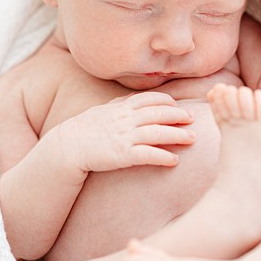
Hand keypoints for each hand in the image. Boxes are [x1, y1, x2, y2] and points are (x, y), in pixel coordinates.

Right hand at [60, 92, 195, 172]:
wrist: (67, 147)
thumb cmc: (85, 130)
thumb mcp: (102, 111)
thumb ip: (120, 105)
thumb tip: (135, 100)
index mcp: (120, 108)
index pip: (147, 99)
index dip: (165, 101)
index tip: (177, 105)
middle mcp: (124, 120)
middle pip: (157, 113)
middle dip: (178, 115)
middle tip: (193, 119)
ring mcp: (124, 137)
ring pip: (157, 133)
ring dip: (177, 135)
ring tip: (192, 138)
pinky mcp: (122, 155)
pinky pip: (148, 155)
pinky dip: (163, 157)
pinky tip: (175, 160)